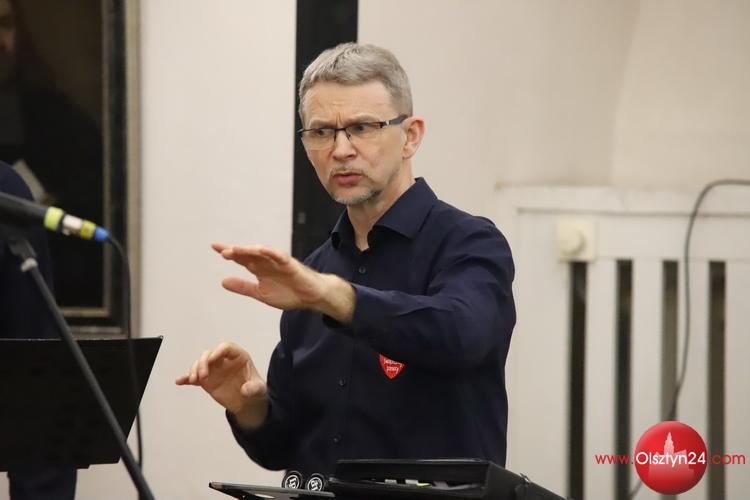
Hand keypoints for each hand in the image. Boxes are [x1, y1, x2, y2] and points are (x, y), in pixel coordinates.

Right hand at [175, 342, 268, 429]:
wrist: (248, 402)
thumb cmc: (256, 390)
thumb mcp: (259, 389)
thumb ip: (254, 388)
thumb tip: (245, 390)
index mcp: (238, 357)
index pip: (226, 347)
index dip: (218, 351)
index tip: (213, 359)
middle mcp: (223, 361)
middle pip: (209, 354)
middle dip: (203, 363)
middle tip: (203, 376)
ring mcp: (214, 370)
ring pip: (199, 364)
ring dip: (194, 370)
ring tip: (194, 380)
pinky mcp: (206, 381)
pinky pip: (194, 377)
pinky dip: (186, 378)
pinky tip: (179, 381)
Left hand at [212, 243, 355, 322]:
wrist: (311, 297)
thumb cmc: (289, 293)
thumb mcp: (260, 293)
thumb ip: (243, 287)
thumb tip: (223, 281)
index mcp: (259, 269)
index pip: (241, 258)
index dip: (229, 253)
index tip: (214, 247)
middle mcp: (267, 262)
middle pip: (249, 254)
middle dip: (236, 252)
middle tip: (222, 251)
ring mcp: (278, 262)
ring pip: (261, 253)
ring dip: (249, 251)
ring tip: (236, 250)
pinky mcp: (290, 265)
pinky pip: (280, 256)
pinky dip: (271, 252)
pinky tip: (261, 250)